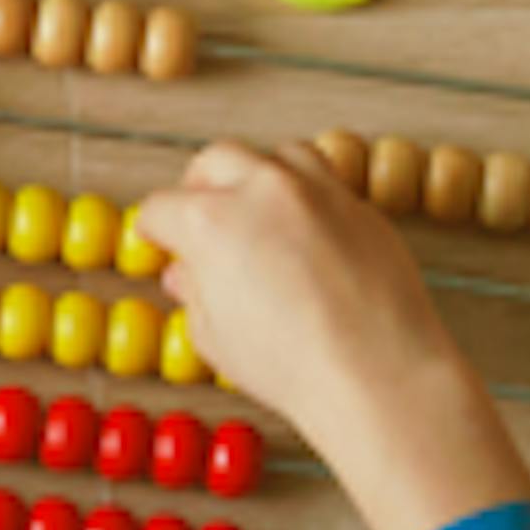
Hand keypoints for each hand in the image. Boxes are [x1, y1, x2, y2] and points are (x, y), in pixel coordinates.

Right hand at [134, 141, 529, 529]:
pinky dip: (304, 195)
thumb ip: (193, 292)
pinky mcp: (360, 206)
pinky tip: (302, 231)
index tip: (157, 242)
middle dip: (198, 188)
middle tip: (199, 221)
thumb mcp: (212, 336)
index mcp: (210, 220)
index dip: (153, 231)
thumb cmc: (291, 364)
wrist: (377, 373)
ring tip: (256, 212)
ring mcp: (318, 191)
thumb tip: (189, 274)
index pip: (161, 207)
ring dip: (256, 176)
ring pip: (275, 156)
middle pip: (215, 161)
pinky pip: (325, 181)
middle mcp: (262, 190)